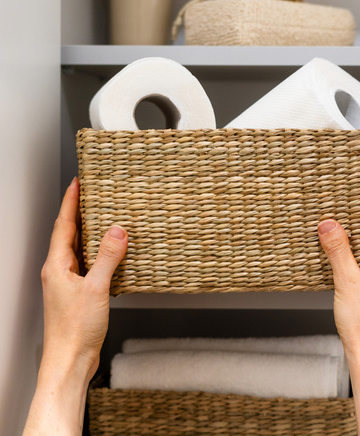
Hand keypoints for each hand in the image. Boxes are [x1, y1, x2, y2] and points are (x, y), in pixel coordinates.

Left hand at [40, 177, 127, 377]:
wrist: (70, 360)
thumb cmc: (75, 330)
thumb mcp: (96, 288)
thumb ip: (108, 257)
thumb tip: (117, 231)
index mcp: (57, 266)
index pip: (64, 225)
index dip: (71, 202)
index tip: (78, 184)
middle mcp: (58, 272)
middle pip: (69, 235)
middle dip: (80, 214)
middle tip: (92, 195)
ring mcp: (67, 284)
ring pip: (78, 251)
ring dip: (90, 234)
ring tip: (104, 219)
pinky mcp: (78, 296)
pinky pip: (88, 266)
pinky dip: (99, 255)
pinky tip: (111, 257)